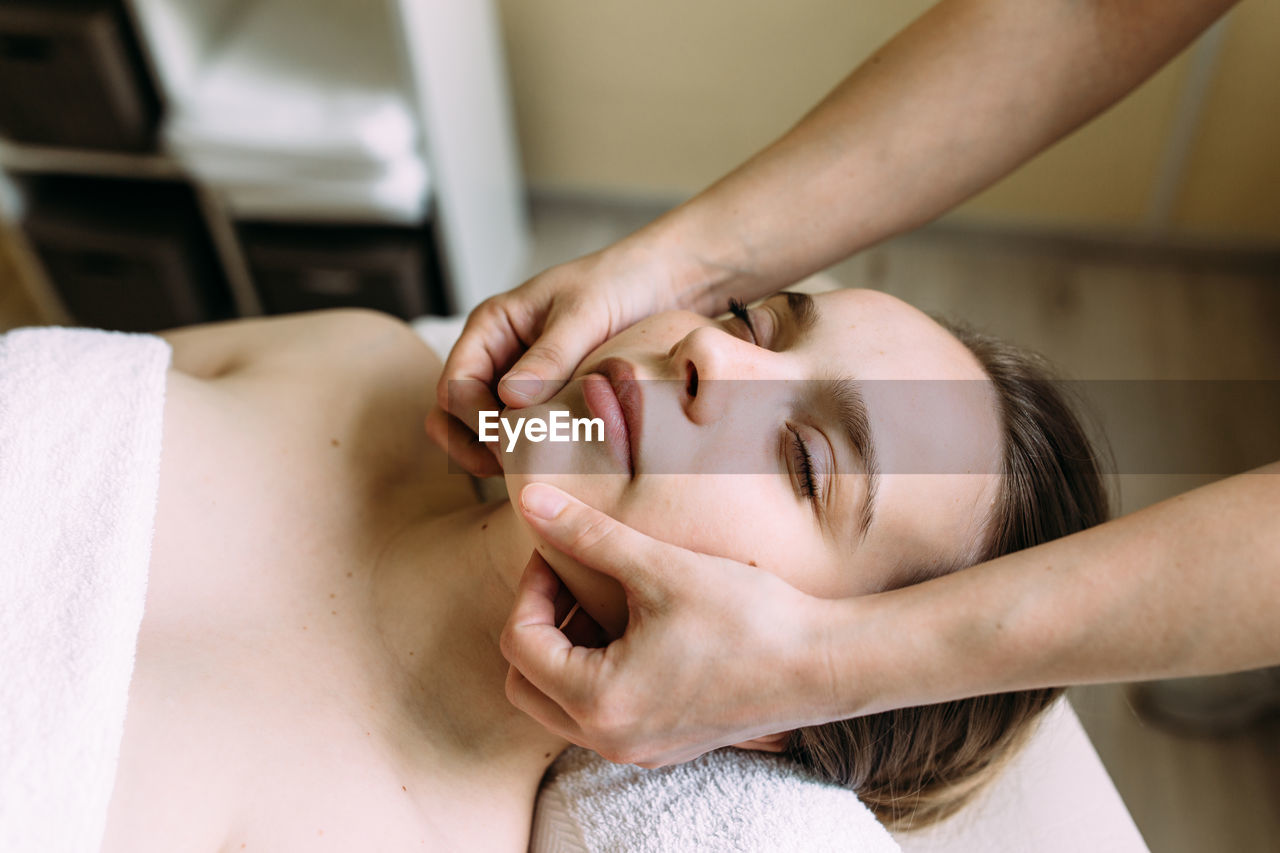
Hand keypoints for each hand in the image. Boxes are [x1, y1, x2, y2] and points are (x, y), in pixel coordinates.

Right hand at [427, 246, 688, 475]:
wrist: (664, 282)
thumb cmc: (618, 283)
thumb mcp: (585, 314)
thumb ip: (550, 356)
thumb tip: (510, 398)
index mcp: (491, 327)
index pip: (455, 386)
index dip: (477, 421)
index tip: (515, 442)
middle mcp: (496, 358)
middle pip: (456, 418)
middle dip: (478, 447)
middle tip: (520, 469)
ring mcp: (519, 384)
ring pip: (483, 433)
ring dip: (499, 457)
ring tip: (538, 473)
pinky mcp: (548, 405)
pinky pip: (524, 436)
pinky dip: (532, 453)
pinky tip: (562, 465)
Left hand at [500, 483, 837, 766]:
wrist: (823, 665)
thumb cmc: (747, 618)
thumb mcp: (658, 568)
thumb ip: (586, 534)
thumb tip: (530, 501)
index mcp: (598, 701)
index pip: (520, 642)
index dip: (531, 586)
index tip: (560, 550)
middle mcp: (610, 739)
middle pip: (527, 683)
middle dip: (538, 624)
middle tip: (571, 579)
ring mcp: (639, 749)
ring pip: (561, 703)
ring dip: (566, 650)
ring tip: (603, 599)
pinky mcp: (666, 745)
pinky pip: (602, 714)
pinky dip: (598, 672)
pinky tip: (636, 629)